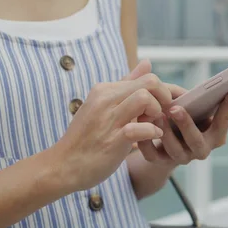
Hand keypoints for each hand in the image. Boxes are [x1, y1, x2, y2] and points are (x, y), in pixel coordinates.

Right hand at [51, 63, 171, 192]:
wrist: (63, 165)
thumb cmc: (87, 136)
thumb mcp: (104, 105)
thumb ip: (127, 84)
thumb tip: (147, 62)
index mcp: (105, 89)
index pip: (146, 77)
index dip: (161, 92)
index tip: (160, 106)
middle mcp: (105, 99)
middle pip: (149, 82)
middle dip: (164, 97)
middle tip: (160, 114)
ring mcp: (108, 120)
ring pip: (144, 99)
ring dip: (157, 112)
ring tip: (153, 124)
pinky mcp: (112, 141)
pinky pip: (139, 128)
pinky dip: (152, 132)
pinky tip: (152, 137)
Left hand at [139, 83, 227, 165]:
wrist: (164, 145)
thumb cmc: (184, 118)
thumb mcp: (195, 108)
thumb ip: (201, 98)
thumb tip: (216, 84)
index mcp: (214, 136)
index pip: (223, 122)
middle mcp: (200, 149)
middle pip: (197, 140)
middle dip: (186, 124)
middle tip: (176, 109)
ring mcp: (180, 157)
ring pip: (174, 149)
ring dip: (164, 132)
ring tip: (156, 115)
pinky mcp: (160, 161)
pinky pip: (152, 154)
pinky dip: (145, 141)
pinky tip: (140, 124)